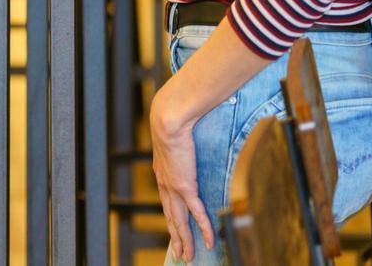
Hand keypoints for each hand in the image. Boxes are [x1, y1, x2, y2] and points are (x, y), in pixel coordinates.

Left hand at [150, 86, 213, 261]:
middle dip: (175, 238)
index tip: (173, 231)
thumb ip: (179, 148)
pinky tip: (209, 241)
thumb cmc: (172, 123)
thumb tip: (187, 143)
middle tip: (180, 254)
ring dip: (186, 241)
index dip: (170, 219)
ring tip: (189, 256)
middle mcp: (165, 185)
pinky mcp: (185, 187)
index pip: (167, 203)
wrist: (168, 120)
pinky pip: (197, 214)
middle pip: (171, 218)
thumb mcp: (174, 140)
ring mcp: (174, 188)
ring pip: (180, 222)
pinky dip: (204, 229)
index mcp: (162, 175)